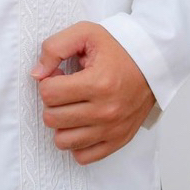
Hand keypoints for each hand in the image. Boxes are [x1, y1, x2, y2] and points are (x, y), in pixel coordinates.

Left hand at [30, 21, 155, 164]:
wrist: (152, 63)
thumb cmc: (118, 48)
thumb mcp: (85, 33)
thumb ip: (54, 48)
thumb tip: (36, 74)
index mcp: (98, 83)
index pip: (49, 94)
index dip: (48, 82)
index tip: (60, 75)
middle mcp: (105, 111)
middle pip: (52, 118)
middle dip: (52, 102)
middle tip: (66, 90)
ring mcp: (112, 129)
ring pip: (63, 141)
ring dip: (62, 123)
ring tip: (73, 106)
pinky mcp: (118, 141)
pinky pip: (83, 156)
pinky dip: (76, 142)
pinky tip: (81, 123)